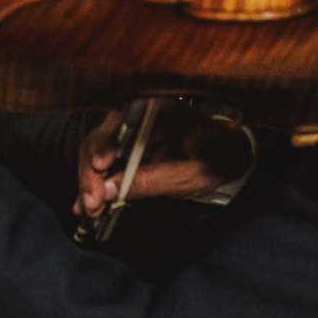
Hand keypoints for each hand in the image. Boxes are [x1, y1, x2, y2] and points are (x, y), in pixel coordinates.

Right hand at [74, 104, 256, 218]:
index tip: (100, 167)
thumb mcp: (189, 176)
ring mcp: (131, 130)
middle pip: (102, 137)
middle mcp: (140, 115)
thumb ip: (149, 182)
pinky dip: (96, 182)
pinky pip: (104, 161)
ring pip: (96, 150)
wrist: (229, 157)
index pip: (122, 121)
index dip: (105, 142)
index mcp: (161, 111)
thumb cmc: (217, 157)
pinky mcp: (126, 146)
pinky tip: (88, 200)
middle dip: (91, 171)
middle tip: (92, 200)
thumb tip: (110, 189)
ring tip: (89, 207)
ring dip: (90, 180)